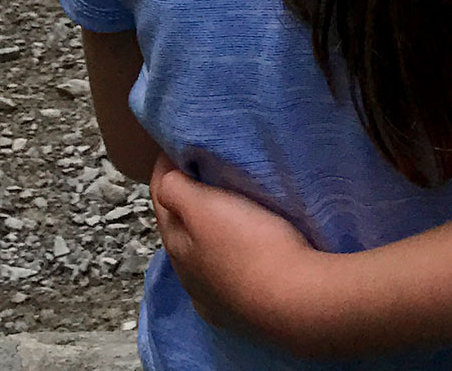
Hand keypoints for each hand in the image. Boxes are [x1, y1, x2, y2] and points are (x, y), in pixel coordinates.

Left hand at [151, 156, 331, 353]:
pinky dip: (218, 258)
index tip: (178, 142)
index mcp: (176, 241)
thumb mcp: (207, 207)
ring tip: (221, 205)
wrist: (290, 298)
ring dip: (201, 229)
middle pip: (176, 225)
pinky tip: (230, 255)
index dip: (166, 166)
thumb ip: (178, 190)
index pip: (161, 195)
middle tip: (200, 166)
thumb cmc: (250, 245)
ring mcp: (208, 293)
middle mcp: (186, 270)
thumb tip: (164, 173)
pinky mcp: (233, 308)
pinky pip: (217, 276)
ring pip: (196, 253)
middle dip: (182, 197)